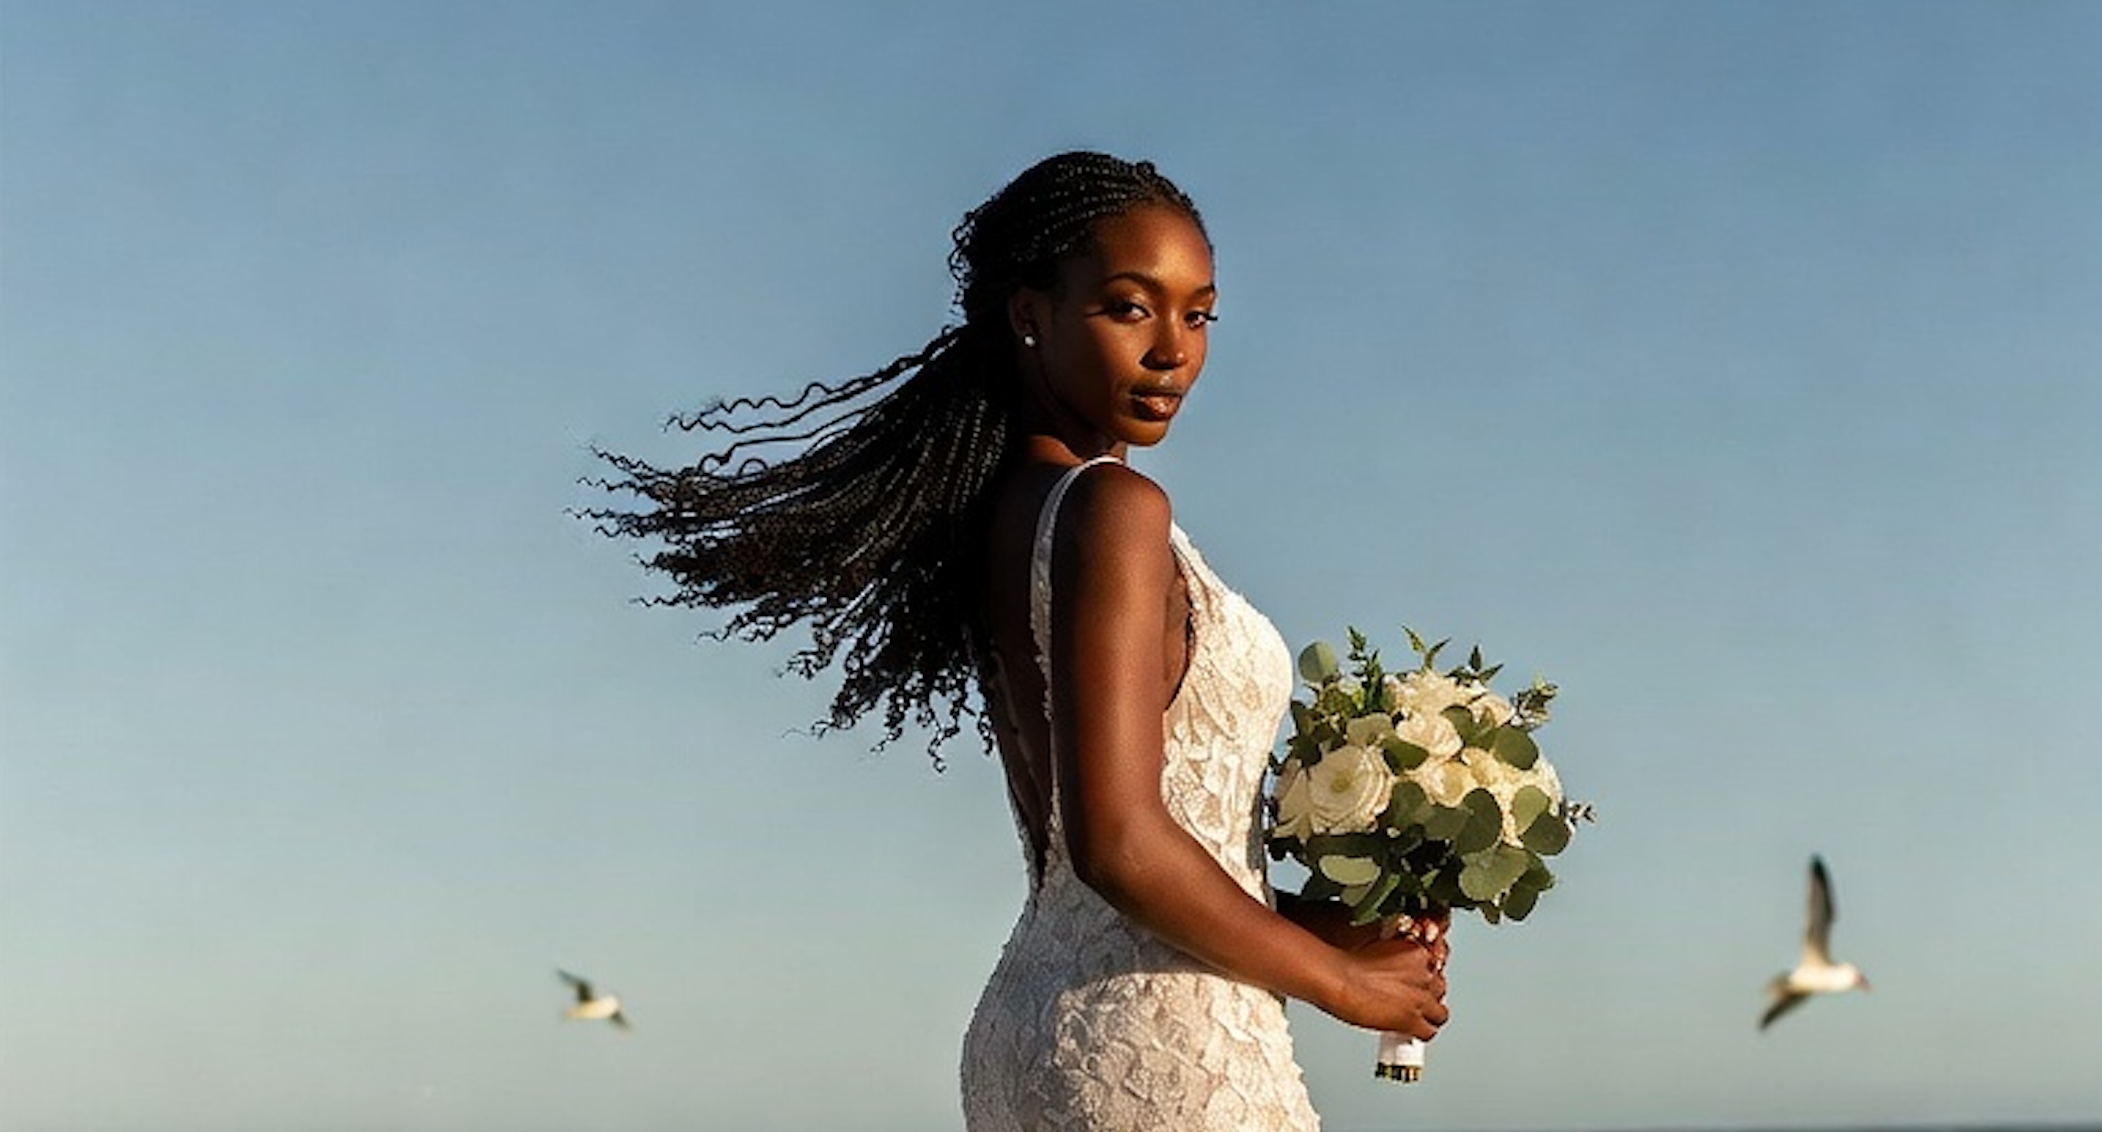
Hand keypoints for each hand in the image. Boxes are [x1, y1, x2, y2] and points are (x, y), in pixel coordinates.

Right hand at [1324, 932, 1449, 1038]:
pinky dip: (1421, 1034)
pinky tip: (1411, 1034)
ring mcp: (1420, 998)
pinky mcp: (1412, 1019)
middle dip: (1426, 996)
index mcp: (1415, 951)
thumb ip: (1393, 961)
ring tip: (1415, 1019)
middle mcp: (1423, 973)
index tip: (1414, 985)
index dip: (1422, 979)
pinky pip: (1429, 1033)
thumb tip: (1392, 974)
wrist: (1336, 978)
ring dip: (1428, 1017)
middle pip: (1439, 989)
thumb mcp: (1377, 949)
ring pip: (1440, 1014)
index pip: (1433, 968)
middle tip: (1412, 1002)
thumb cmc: (1345, 962)